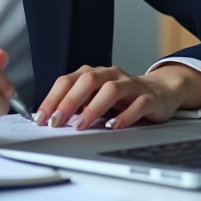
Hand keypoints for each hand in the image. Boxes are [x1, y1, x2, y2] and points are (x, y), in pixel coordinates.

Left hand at [34, 64, 200, 130]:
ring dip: (93, 107)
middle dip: (69, 101)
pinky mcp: (148, 97)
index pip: (68, 81)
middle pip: (87, 81)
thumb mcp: (95, 99)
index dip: (52, 98)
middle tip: (56, 121)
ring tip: (80, 124)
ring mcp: (130, 84)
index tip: (41, 118)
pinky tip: (112, 126)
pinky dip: (124, 115)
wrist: (159, 92)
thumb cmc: (121, 98)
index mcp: (93, 74)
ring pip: (110, 90)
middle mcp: (110, 75)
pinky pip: (136, 104)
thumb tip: (49, 119)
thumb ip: (76, 105)